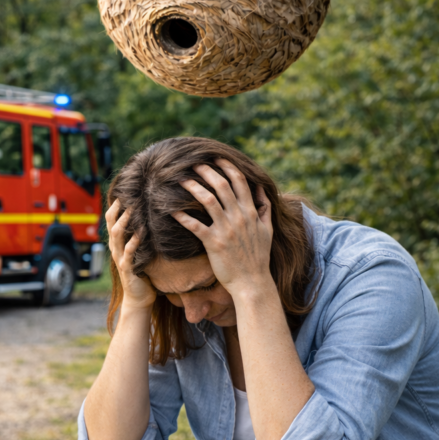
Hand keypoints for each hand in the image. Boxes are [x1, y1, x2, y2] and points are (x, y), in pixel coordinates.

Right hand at [105, 200, 156, 310]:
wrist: (139, 298)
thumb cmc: (143, 271)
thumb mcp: (140, 249)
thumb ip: (141, 233)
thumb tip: (151, 213)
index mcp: (118, 242)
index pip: (111, 217)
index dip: (116, 203)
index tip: (125, 187)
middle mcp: (115, 248)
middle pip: (111, 222)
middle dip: (118, 208)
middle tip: (128, 193)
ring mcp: (120, 258)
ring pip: (117, 236)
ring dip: (124, 221)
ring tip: (132, 209)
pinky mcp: (127, 270)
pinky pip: (128, 254)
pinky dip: (133, 243)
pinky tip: (141, 233)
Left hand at [172, 159, 273, 298]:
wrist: (253, 282)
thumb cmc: (258, 257)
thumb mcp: (267, 230)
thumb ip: (264, 208)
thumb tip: (260, 189)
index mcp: (251, 212)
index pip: (240, 182)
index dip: (227, 167)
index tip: (216, 157)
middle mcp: (239, 217)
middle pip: (222, 186)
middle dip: (207, 171)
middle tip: (193, 163)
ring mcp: (226, 230)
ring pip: (208, 201)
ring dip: (193, 188)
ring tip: (181, 180)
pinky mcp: (214, 243)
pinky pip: (195, 226)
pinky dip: (183, 216)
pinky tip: (171, 210)